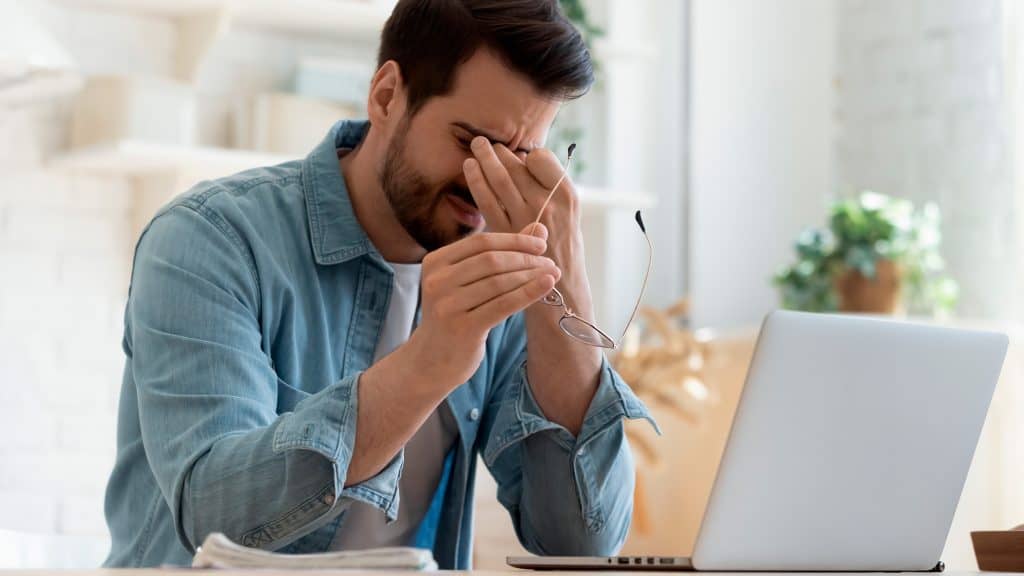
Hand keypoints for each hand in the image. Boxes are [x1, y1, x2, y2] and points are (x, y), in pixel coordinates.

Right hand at [406, 224, 560, 386]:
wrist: (432, 360)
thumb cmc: (456, 315)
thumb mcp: (471, 282)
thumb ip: (501, 254)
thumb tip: (539, 229)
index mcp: (435, 262)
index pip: (481, 242)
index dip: (514, 240)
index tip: (541, 244)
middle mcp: (437, 281)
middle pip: (491, 260)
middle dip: (526, 258)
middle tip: (550, 261)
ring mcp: (447, 305)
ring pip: (499, 282)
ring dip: (531, 275)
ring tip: (552, 274)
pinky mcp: (462, 327)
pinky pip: (503, 305)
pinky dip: (529, 292)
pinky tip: (547, 285)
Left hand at [463, 137, 581, 259]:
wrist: (562, 286)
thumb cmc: (564, 245)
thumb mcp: (569, 211)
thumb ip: (550, 186)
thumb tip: (523, 157)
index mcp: (567, 194)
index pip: (540, 158)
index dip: (528, 155)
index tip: (520, 156)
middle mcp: (547, 204)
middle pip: (517, 166)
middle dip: (498, 151)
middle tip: (484, 142)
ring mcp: (526, 218)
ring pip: (500, 179)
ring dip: (485, 158)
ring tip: (476, 145)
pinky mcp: (506, 233)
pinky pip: (487, 200)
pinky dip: (476, 181)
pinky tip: (470, 168)